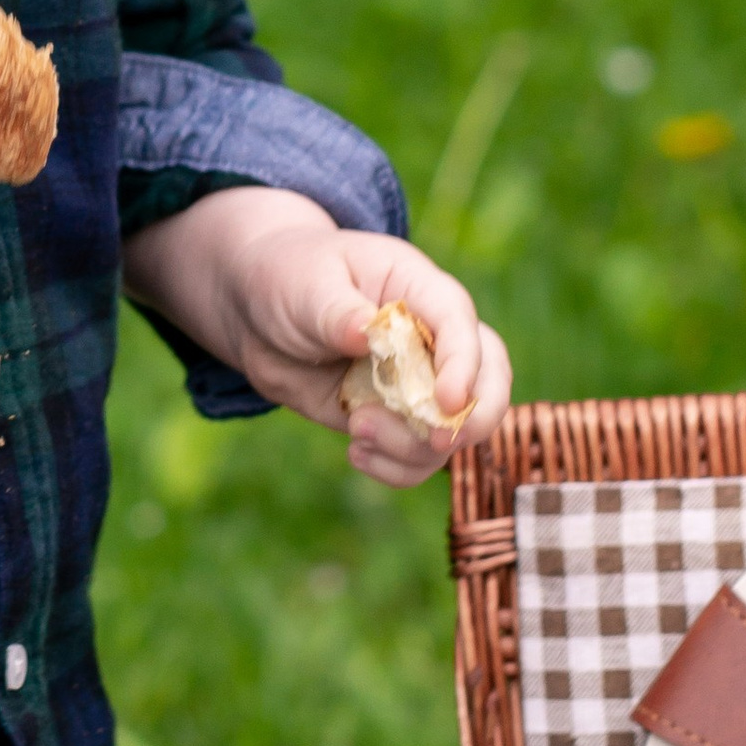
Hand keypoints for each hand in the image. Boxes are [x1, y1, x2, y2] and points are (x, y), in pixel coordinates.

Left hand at [123, 187, 511, 485]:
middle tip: (435, 439)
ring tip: (358, 432)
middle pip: (489, 380)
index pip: (460, 323)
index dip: (465, 363)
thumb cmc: (288, 277)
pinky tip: (356, 453)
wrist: (256, 312)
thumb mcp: (304, 284)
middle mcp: (431, 340)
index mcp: (419, 290)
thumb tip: (366, 331)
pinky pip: (416, 457)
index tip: (447, 400)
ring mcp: (415, 384)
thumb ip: (335, 309)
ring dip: (416, 447)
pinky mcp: (392, 419)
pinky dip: (396, 468)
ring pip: (453, 429)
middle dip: (475, 417)